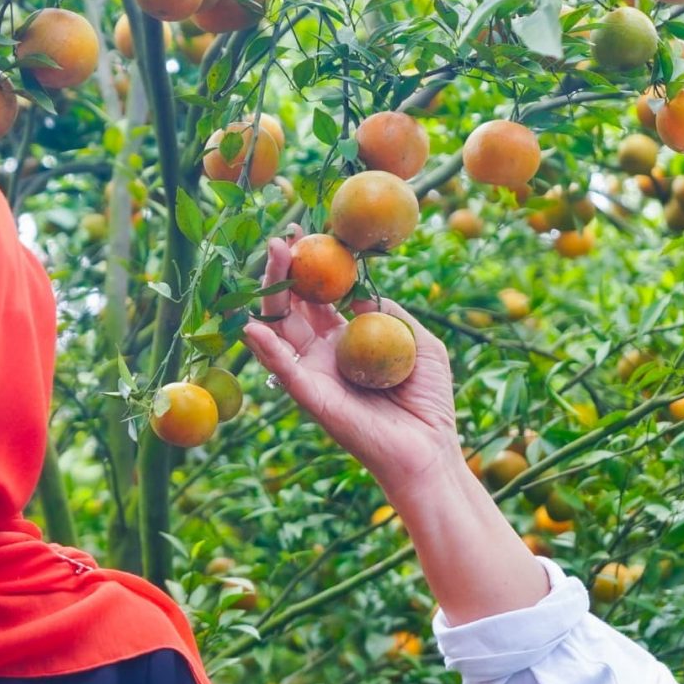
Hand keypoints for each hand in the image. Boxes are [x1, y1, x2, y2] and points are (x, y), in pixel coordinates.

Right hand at [240, 237, 462, 501]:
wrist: (429, 448)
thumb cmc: (429, 399)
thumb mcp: (419, 342)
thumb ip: (388, 314)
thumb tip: (359, 290)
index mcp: (346, 340)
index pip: (320, 298)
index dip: (312, 268)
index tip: (307, 234)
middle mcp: (324, 355)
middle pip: (294, 306)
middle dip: (286, 271)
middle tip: (282, 237)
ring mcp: (314, 374)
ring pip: (281, 330)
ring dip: (272, 294)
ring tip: (272, 258)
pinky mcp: (312, 398)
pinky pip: (282, 371)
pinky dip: (264, 350)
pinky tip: (253, 326)